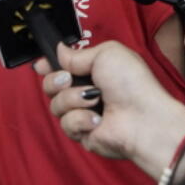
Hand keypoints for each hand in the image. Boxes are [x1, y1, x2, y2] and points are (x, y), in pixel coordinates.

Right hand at [35, 41, 184, 180]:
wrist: (143, 119)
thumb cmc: (132, 83)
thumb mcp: (106, 53)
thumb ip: (77, 53)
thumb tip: (59, 50)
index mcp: (93, 71)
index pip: (61, 67)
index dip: (48, 65)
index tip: (41, 65)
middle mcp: (86, 92)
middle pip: (51, 85)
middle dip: (55, 80)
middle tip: (68, 79)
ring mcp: (83, 113)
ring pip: (55, 105)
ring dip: (72, 99)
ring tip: (94, 100)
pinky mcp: (82, 133)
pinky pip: (66, 124)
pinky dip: (81, 119)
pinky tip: (97, 120)